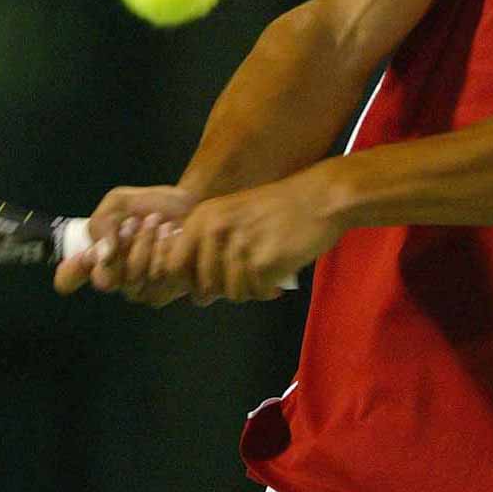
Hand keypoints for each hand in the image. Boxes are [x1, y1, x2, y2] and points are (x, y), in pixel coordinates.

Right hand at [53, 185, 194, 300]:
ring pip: (134, 279)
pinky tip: (173, 235)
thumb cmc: (149, 205)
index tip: (83, 253)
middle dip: (124, 244)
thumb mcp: (119, 203)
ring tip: (158, 223)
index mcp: (97, 260)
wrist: (188, 205)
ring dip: (146, 243)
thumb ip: (103, 225)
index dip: (71, 270)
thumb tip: (99, 256)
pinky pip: (160, 278)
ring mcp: (140, 290)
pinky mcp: (168, 291)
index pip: (67, 279)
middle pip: (106, 279)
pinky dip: (167, 250)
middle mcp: (116, 280)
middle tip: (137, 221)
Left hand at [159, 174, 341, 302]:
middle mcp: (215, 231)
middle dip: (224, 290)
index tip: (209, 282)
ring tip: (264, 273)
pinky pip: (256, 293)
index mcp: (202, 218)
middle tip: (247, 277)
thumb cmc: (276, 209)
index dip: (188, 281)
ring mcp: (239, 247)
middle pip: (204, 286)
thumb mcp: (230, 215)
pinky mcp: (263, 263)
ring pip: (232, 293)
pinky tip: (277, 277)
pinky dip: (267, 290)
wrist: (319, 198)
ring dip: (249, 289)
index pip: (174, 266)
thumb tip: (194, 292)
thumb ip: (207, 246)